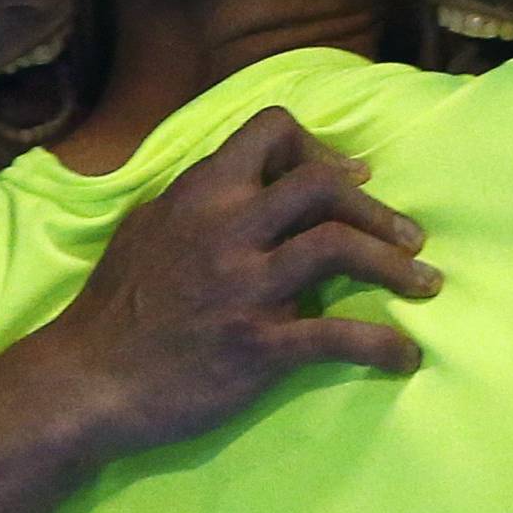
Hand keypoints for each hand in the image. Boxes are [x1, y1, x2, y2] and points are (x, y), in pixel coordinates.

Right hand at [37, 105, 437, 455]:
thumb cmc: (114, 307)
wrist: (86, 382)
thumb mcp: (146, 227)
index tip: (350, 180)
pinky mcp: (258, 346)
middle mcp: (226, 229)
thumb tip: (244, 182)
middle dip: (377, 210)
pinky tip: (404, 356)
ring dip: (396, 265)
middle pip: (323, 186)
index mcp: (200, 193)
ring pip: (339, 247)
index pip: (273, 130)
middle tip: (409, 239)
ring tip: (426, 285)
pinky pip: (339, 337)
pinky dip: (383, 344)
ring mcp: (244, 287)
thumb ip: (198, 200)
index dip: (321, 150)